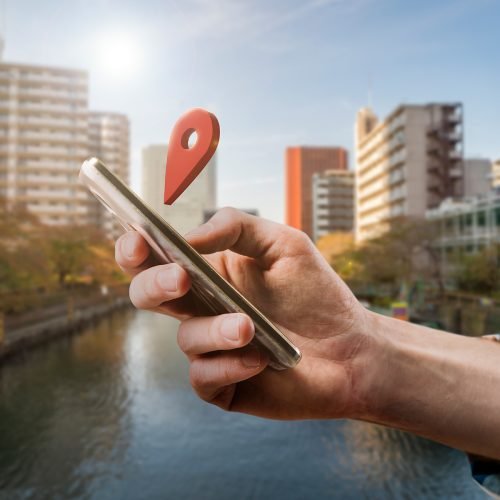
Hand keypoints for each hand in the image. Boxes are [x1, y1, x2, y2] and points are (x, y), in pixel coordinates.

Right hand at [115, 208, 374, 419]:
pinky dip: (228, 366)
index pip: (155, 259)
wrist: (351, 347)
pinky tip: (259, 360)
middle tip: (182, 277)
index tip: (137, 239)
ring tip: (250, 326)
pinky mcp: (223, 383)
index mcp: (208, 274)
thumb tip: (189, 237)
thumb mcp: (283, 243)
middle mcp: (202, 309)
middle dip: (156, 285)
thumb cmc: (316, 293)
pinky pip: (203, 377)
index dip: (135, 249)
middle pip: (147, 296)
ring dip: (215, 329)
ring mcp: (210, 347)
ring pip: (186, 338)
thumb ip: (236, 227)